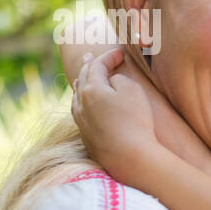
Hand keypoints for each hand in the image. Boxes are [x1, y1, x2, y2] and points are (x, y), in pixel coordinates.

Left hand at [71, 50, 159, 184]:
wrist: (129, 157)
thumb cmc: (134, 121)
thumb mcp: (133, 91)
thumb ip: (120, 80)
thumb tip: (111, 81)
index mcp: (92, 89)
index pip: (97, 66)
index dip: (108, 57)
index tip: (120, 53)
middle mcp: (81, 103)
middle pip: (82, 79)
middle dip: (87, 66)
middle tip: (88, 56)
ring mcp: (81, 121)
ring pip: (76, 97)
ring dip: (80, 84)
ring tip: (81, 78)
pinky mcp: (86, 136)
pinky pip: (79, 112)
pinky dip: (81, 102)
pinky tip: (83, 105)